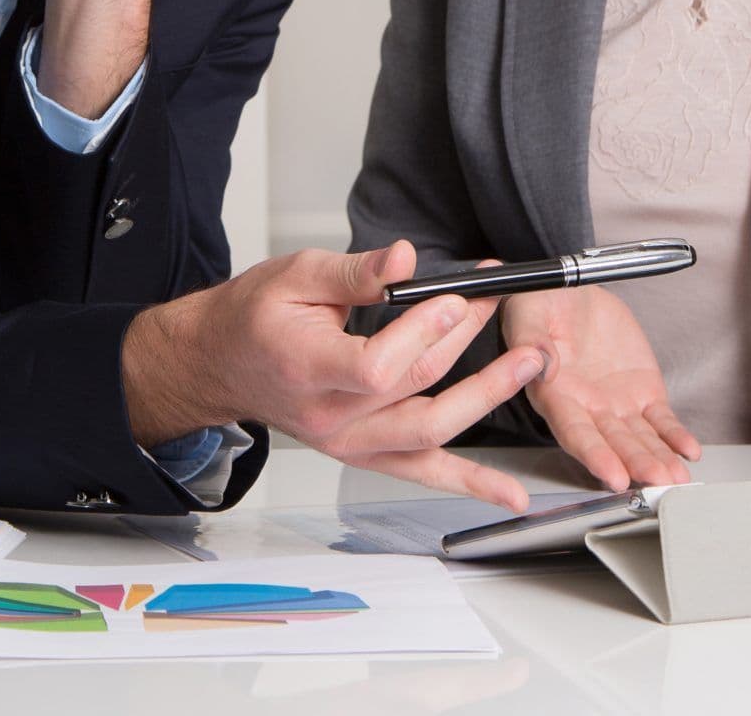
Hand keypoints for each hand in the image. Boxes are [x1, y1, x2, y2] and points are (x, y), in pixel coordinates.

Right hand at [123, 240, 547, 510]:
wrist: (221, 363)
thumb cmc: (253, 319)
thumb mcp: (294, 276)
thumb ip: (354, 271)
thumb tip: (404, 258)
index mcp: (308, 370)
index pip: (377, 366)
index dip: (422, 333)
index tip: (452, 297)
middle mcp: (331, 418)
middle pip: (416, 390)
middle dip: (466, 341)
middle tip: (498, 302)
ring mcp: (350, 443)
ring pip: (430, 433)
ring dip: (487, 397)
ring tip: (529, 362)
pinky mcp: (365, 452)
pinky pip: (422, 472)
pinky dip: (469, 482)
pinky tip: (510, 493)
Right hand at [500, 286, 698, 491]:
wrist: (574, 292)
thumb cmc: (541, 304)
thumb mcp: (527, 311)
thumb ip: (530, 338)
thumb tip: (541, 362)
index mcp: (553, 394)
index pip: (574, 431)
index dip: (593, 454)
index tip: (611, 473)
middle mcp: (585, 407)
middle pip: (612, 443)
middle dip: (635, 463)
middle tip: (655, 479)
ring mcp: (616, 404)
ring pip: (640, 438)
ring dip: (658, 457)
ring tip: (676, 474)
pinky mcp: (642, 391)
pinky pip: (661, 420)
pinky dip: (675, 435)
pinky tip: (688, 450)